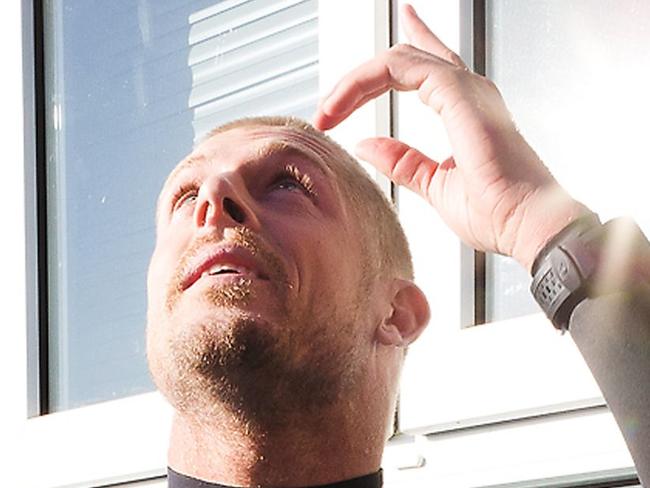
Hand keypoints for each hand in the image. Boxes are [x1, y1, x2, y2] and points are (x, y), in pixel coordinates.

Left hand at [314, 4, 589, 270]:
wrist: (527, 226)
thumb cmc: (497, 212)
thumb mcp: (435, 185)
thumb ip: (402, 162)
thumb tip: (367, 146)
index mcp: (465, 110)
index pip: (421, 70)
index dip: (378, 75)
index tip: (341, 102)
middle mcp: (468, 92)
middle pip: (405, 60)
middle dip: (359, 79)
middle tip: (328, 106)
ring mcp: (466, 88)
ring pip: (398, 59)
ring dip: (356, 81)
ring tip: (328, 109)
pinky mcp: (459, 94)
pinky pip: (403, 67)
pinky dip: (367, 79)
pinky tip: (343, 102)